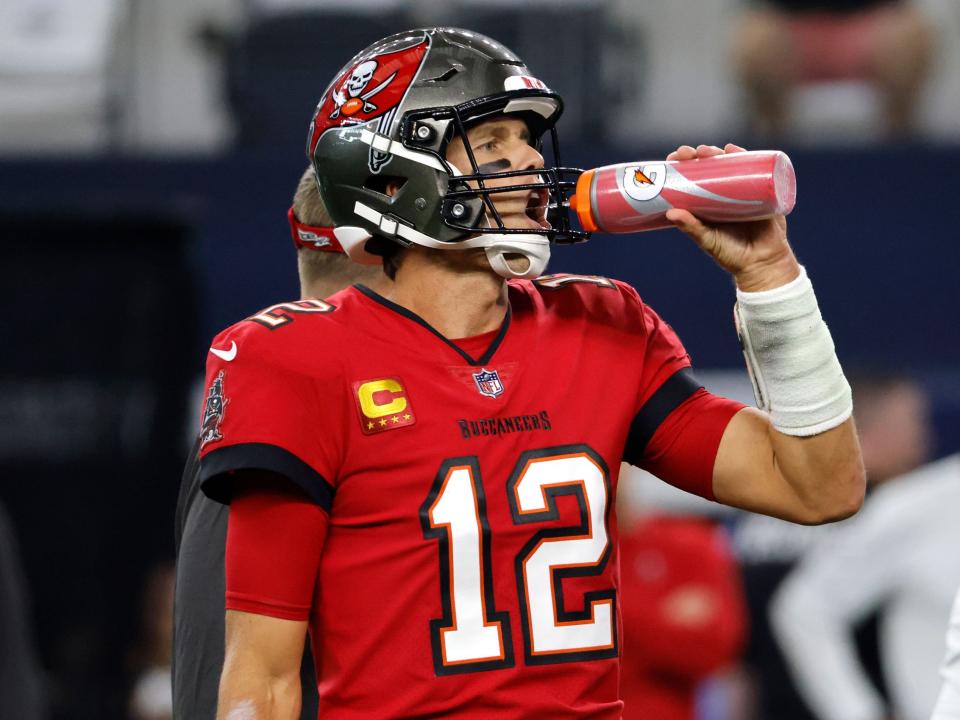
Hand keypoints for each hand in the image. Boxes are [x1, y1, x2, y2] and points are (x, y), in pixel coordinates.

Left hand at [665, 143, 799, 291]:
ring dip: (719, 152)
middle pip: (712, 166)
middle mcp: (725, 192)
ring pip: (731, 164)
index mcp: (708, 202)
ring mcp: (745, 190)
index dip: (684, 164)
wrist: (762, 263)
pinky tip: (734, 150)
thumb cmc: (731, 254)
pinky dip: (746, 156)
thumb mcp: (707, 240)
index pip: (693, 176)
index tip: (674, 157)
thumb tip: (670, 212)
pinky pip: (756, 170)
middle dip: (699, 155)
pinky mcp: (763, 191)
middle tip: (689, 153)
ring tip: (709, 151)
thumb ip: (691, 228)